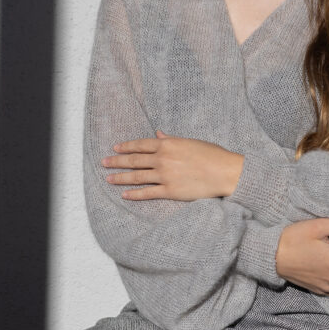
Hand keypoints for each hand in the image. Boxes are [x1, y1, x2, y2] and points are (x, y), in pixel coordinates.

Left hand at [101, 130, 244, 200]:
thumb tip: (160, 134)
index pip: (141, 144)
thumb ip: (172, 139)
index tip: (115, 148)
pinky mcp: (169, 190)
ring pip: (137, 176)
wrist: (224, 172)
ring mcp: (165, 175)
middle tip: (104, 163)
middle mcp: (163, 158)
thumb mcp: (190, 142)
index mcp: (168, 144)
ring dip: (121, 178)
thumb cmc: (211, 155)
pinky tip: (124, 195)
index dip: (126, 146)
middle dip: (117, 161)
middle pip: (134, 160)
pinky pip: (147, 193)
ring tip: (109, 179)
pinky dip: (134, 194)